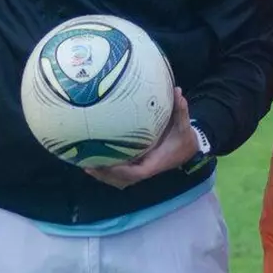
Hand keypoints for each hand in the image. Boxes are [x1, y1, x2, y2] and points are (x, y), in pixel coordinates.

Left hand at [83, 88, 198, 189]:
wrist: (188, 149)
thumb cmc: (183, 138)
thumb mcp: (184, 125)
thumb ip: (181, 110)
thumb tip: (178, 92)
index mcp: (155, 162)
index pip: (136, 172)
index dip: (122, 171)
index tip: (108, 164)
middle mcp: (145, 168)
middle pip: (122, 180)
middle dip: (106, 175)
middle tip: (88, 165)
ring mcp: (140, 169)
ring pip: (119, 180)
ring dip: (103, 175)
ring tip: (84, 164)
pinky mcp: (136, 166)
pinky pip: (119, 174)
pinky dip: (107, 171)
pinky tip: (92, 161)